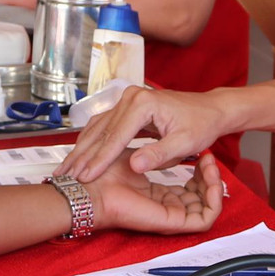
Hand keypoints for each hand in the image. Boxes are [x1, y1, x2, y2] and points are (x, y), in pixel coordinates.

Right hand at [67, 85, 234, 182]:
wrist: (209, 110)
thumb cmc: (200, 125)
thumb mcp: (185, 143)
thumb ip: (160, 154)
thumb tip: (135, 166)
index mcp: (144, 104)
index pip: (116, 136)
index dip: (100, 159)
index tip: (86, 178)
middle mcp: (131, 97)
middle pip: (102, 131)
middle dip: (84, 156)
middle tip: (66, 177)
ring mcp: (127, 100)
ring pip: (98, 128)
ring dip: (83, 150)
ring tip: (66, 169)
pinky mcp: (126, 107)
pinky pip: (104, 126)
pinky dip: (92, 142)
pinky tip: (80, 156)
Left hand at [85, 153, 225, 236]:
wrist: (93, 191)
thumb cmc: (105, 176)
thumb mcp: (136, 156)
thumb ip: (153, 154)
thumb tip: (168, 145)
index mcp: (159, 196)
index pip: (188, 189)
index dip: (200, 172)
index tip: (204, 154)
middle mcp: (167, 206)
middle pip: (200, 198)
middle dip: (210, 176)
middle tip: (209, 158)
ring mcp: (171, 215)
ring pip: (207, 208)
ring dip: (215, 184)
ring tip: (211, 165)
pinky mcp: (173, 222)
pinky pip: (204, 218)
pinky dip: (214, 200)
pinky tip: (213, 180)